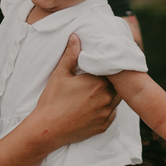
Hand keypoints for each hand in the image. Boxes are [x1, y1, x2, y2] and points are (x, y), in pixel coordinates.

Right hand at [32, 34, 120, 149]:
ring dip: (111, 94)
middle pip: (117, 85)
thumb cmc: (52, 100)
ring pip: (117, 99)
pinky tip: (97, 106)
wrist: (48, 129)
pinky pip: (112, 114)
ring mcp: (106, 113)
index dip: (108, 67)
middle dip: (111, 80)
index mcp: (97, 83)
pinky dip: (107, 109)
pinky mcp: (104, 126)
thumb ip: (70, 55)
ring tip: (100, 90)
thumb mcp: (60, 74)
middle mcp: (106, 98)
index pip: (111, 70)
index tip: (103, 65)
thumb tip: (75, 37)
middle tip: (102, 77)